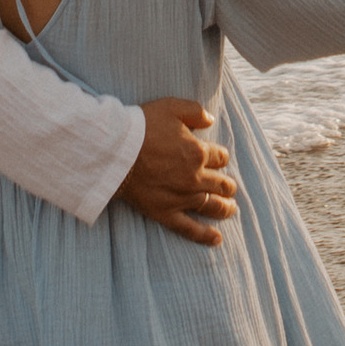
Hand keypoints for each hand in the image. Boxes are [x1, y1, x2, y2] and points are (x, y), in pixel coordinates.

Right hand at [113, 97, 235, 244]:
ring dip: (225, 207)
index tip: (217, 157)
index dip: (220, 156)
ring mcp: (181, 198)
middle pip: (221, 183)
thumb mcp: (171, 106)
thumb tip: (211, 119)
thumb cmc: (141, 126)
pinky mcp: (165, 213)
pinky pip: (189, 228)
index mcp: (198, 152)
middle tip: (229, 186)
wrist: (114, 151)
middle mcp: (195, 178)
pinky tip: (216, 239)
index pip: (221, 157)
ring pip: (212, 206)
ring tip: (231, 208)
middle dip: (227, 184)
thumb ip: (195, 111)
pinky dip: (205, 235)